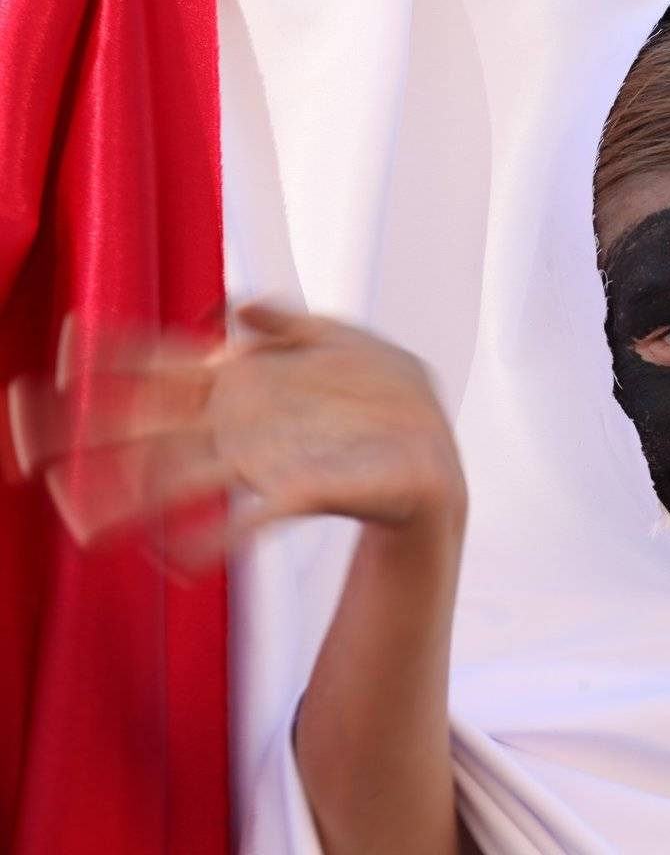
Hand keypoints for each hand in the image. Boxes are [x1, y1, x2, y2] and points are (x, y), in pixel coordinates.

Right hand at [9, 303, 465, 564]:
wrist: (434, 453)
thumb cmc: (383, 394)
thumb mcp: (341, 339)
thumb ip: (286, 322)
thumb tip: (233, 305)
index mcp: (244, 379)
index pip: (162, 363)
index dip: (113, 357)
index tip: (62, 350)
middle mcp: (240, 422)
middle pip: (146, 426)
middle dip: (84, 438)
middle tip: (23, 452)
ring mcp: (265, 461)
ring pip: (178, 480)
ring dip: (127, 503)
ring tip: (80, 525)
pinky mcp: (303, 492)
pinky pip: (248, 521)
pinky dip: (213, 540)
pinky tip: (178, 558)